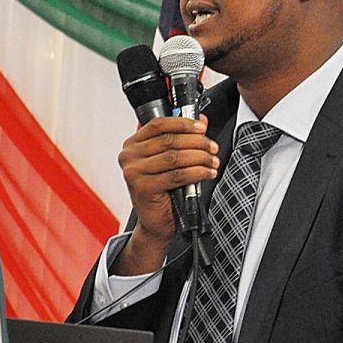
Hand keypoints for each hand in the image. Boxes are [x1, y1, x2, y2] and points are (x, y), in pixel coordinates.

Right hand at [114, 116, 218, 274]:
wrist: (156, 222)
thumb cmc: (162, 191)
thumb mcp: (171, 161)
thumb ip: (182, 139)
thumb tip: (201, 120)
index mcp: (132, 145)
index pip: (158, 124)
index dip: (183, 123)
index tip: (202, 127)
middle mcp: (129, 156)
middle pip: (169, 140)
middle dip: (197, 142)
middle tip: (212, 147)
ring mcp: (133, 172)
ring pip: (175, 157)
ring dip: (200, 157)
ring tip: (213, 161)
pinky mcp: (143, 188)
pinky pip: (177, 175)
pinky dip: (197, 172)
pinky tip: (208, 173)